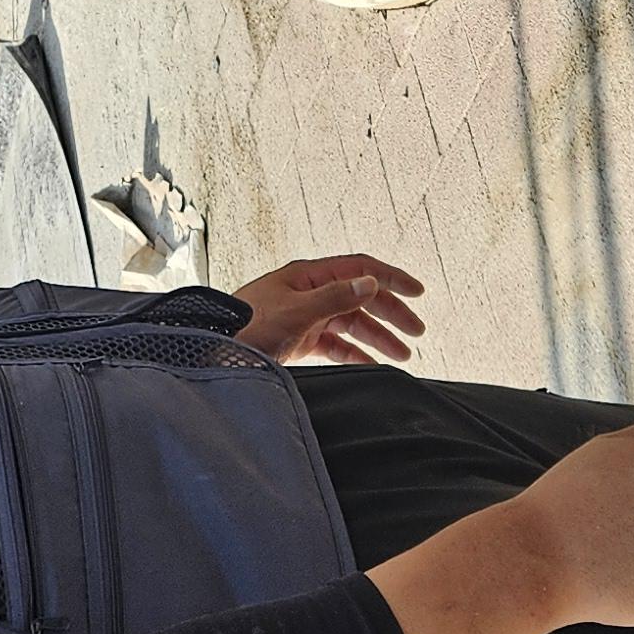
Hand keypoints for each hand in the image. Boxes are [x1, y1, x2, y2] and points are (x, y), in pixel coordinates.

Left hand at [229, 254, 424, 364]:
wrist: (215, 354)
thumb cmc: (247, 328)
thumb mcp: (296, 312)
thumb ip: (335, 297)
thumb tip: (370, 282)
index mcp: (307, 276)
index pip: (359, 268)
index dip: (390, 278)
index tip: (418, 292)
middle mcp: (307, 292)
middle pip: (359, 297)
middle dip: (390, 313)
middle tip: (417, 332)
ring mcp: (303, 316)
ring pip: (350, 322)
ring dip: (377, 337)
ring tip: (402, 356)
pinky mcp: (297, 339)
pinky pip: (334, 344)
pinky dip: (354, 353)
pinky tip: (371, 364)